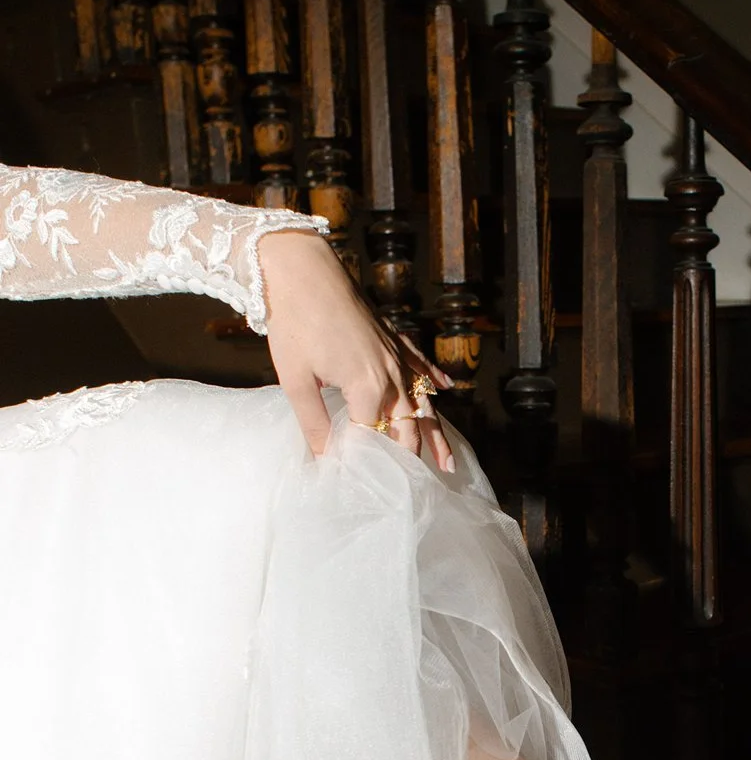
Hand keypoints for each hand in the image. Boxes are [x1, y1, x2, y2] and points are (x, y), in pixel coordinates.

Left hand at [259, 230, 454, 469]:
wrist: (301, 270)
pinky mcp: (391, 335)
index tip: (364, 484)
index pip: (376, 437)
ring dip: (435, 432)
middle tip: (418, 489)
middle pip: (408, 425)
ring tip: (448, 463)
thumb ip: (314, 423)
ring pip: (422, 401)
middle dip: (414, 458)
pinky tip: (446, 389)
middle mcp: (390, 373)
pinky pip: (419, 362)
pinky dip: (434, 379)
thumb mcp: (297, 381)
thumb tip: (324, 459)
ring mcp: (395, 353)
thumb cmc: (294, 324)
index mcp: (367, 386)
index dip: (370, 462)